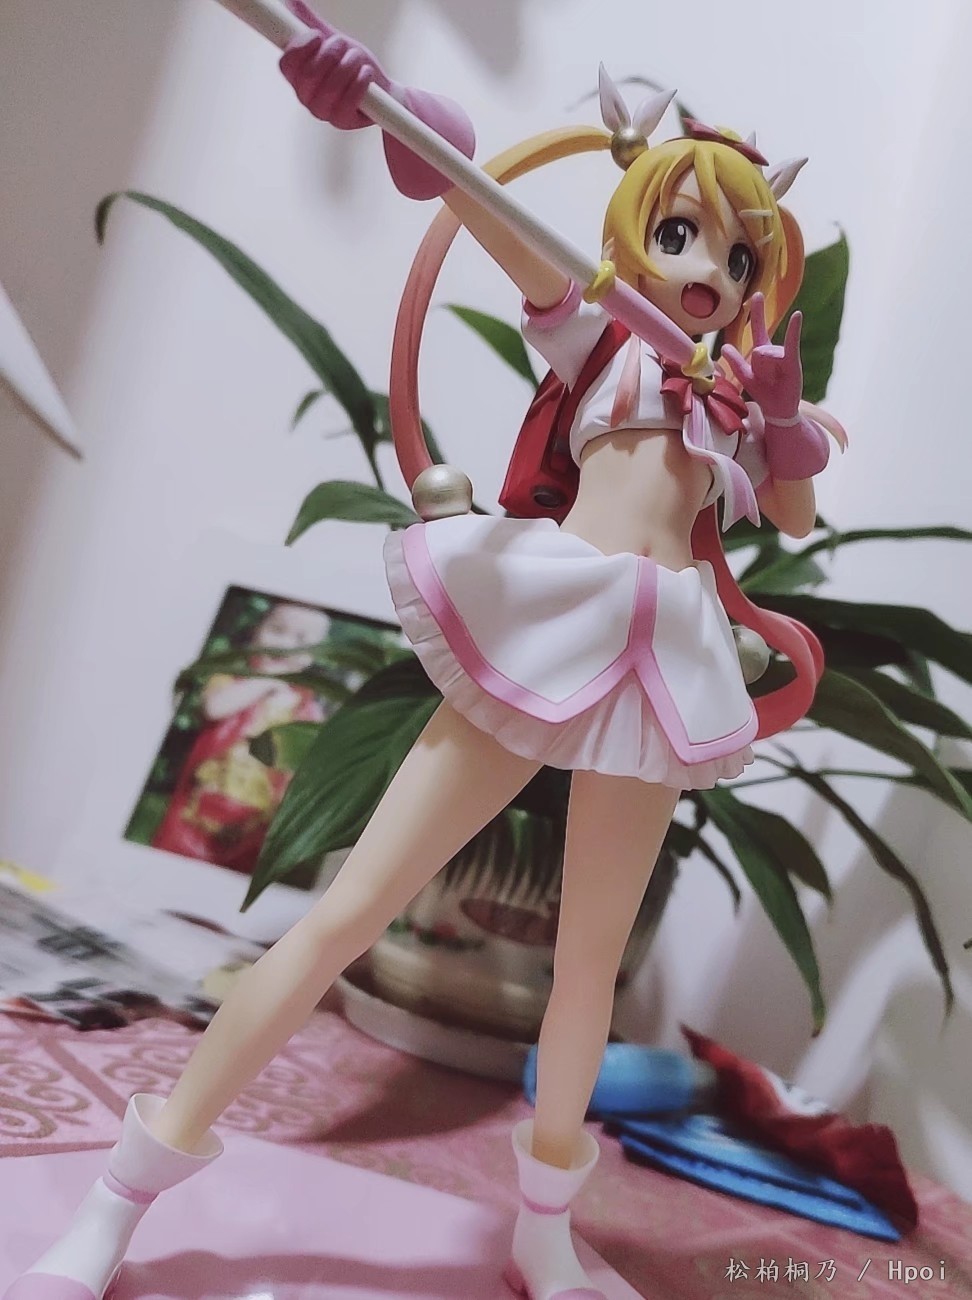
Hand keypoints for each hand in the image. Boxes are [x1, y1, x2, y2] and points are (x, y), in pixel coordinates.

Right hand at [278, 0, 475, 199]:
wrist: (381, 90)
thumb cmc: (353, 67)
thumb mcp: (332, 42)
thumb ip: (311, 23)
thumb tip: (293, 2)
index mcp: (298, 77)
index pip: (287, 64)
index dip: (301, 48)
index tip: (318, 35)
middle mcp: (307, 97)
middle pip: (309, 75)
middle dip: (330, 53)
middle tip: (343, 44)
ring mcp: (324, 112)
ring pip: (331, 87)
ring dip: (348, 65)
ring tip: (357, 57)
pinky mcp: (343, 121)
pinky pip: (349, 100)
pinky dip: (360, 81)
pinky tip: (366, 73)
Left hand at [722, 293, 803, 421]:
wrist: (778, 409)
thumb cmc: (764, 392)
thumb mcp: (746, 377)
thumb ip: (736, 362)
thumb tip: (724, 346)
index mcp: (762, 352)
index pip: (758, 328)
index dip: (756, 313)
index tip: (756, 295)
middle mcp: (773, 351)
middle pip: (758, 348)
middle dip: (760, 352)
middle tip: (759, 314)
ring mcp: (783, 356)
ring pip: (765, 355)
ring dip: (766, 372)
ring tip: (773, 382)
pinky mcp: (792, 362)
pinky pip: (790, 344)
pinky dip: (793, 330)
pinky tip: (797, 316)